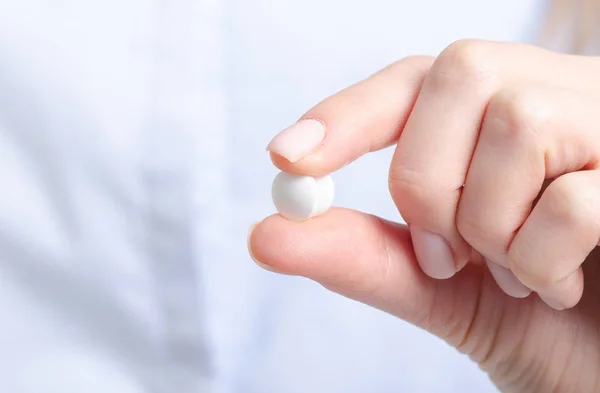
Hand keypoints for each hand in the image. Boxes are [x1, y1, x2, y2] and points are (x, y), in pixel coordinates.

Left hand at [248, 40, 599, 391]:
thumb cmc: (537, 323)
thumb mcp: (437, 289)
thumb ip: (362, 256)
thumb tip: (264, 232)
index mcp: (502, 118)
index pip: (416, 81)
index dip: (348, 113)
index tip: (287, 157)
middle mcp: (559, 98)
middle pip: (459, 75)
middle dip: (427, 179)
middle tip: (445, 256)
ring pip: (517, 125)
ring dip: (491, 226)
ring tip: (515, 276)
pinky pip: (573, 196)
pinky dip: (542, 259)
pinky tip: (559, 285)